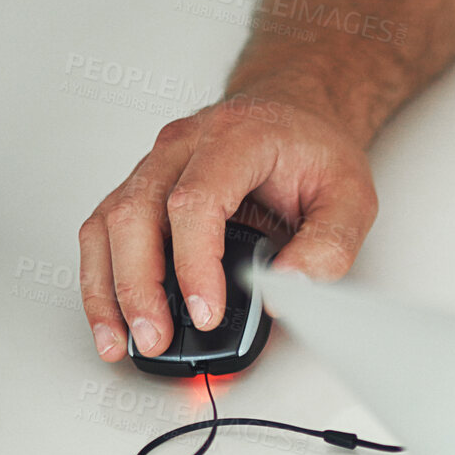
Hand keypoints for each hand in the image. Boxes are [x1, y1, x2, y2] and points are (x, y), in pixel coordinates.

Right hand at [77, 90, 378, 361]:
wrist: (294, 112)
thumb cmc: (314, 149)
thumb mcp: (351, 195)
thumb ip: (328, 244)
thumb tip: (287, 288)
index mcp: (235, 139)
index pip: (196, 201)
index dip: (194, 263)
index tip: (205, 312)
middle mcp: (183, 146)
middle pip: (135, 213)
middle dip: (139, 286)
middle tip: (156, 339)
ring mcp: (154, 165)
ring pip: (108, 224)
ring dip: (109, 288)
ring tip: (119, 342)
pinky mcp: (141, 189)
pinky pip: (104, 232)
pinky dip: (103, 279)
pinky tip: (113, 319)